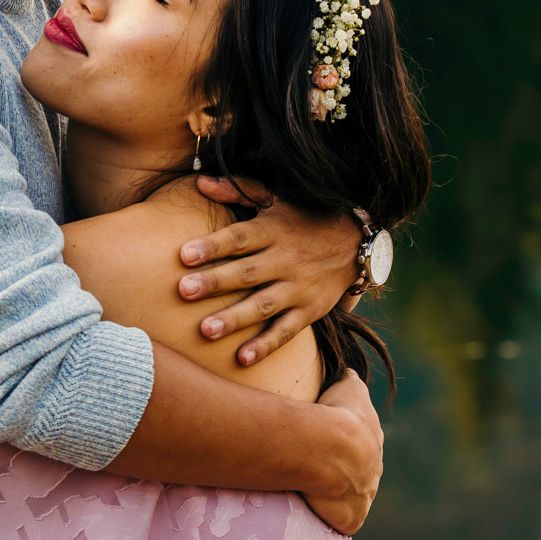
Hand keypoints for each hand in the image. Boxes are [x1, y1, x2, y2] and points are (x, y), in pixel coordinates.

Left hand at [178, 175, 362, 365]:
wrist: (357, 241)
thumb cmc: (304, 217)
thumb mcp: (275, 197)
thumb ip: (237, 189)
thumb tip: (199, 181)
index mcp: (272, 230)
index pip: (239, 238)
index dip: (212, 246)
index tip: (184, 254)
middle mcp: (284, 260)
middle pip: (246, 272)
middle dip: (215, 283)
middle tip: (183, 291)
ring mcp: (298, 288)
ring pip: (263, 305)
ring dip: (235, 318)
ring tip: (205, 330)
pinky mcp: (309, 310)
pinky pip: (287, 330)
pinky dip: (266, 345)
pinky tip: (242, 358)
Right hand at [299, 370, 383, 534]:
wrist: (330, 447)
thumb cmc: (337, 413)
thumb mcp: (349, 386)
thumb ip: (351, 380)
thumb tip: (349, 374)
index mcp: (372, 441)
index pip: (363, 445)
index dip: (348, 445)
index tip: (332, 444)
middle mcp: (373, 471)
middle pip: (361, 474)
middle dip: (347, 472)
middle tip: (322, 470)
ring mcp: (364, 496)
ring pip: (353, 497)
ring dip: (339, 496)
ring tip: (317, 493)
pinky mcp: (352, 518)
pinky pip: (343, 520)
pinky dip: (334, 517)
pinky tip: (319, 513)